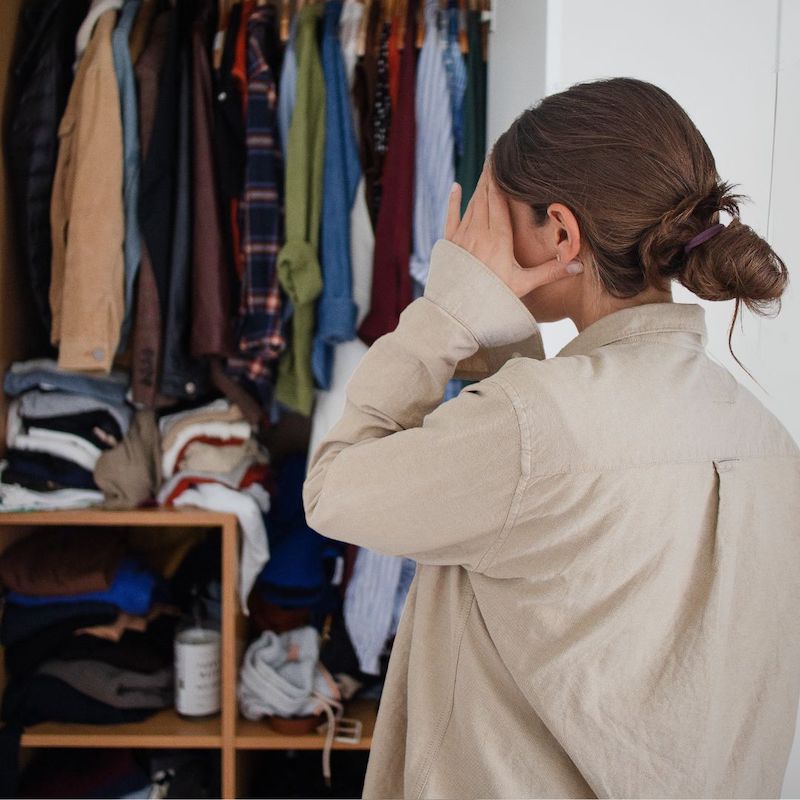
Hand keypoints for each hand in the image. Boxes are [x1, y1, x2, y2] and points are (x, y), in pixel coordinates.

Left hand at [444, 161, 582, 297]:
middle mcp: (477, 232)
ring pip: (470, 203)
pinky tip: (455, 186)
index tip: (504, 157)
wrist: (456, 314)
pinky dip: (453, 201)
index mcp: (497, 238)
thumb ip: (551, 272)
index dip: (500, 177)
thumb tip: (579, 264)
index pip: (499, 199)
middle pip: (485, 195)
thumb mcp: (524, 286)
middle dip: (491, 174)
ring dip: (478, 185)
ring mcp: (461, 237)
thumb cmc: (491, 300)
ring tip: (485, 167)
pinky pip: (451, 217)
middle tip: (496, 152)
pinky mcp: (449, 245)